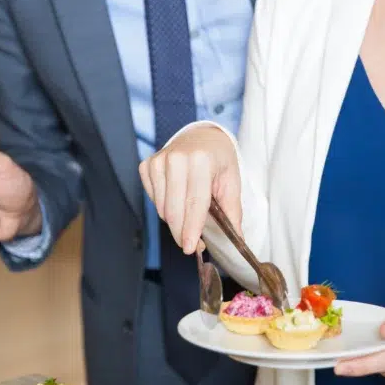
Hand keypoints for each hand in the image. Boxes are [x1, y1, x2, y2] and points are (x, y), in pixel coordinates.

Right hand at [139, 125, 239, 253]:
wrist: (202, 136)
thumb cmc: (218, 160)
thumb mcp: (232, 182)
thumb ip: (232, 211)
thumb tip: (237, 239)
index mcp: (201, 160)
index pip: (194, 202)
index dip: (191, 228)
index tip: (189, 247)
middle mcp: (177, 158)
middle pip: (174, 209)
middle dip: (181, 232)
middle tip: (191, 244)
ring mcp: (159, 160)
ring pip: (161, 208)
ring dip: (174, 221)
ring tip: (189, 218)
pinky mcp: (147, 165)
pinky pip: (152, 199)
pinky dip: (164, 207)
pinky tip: (177, 200)